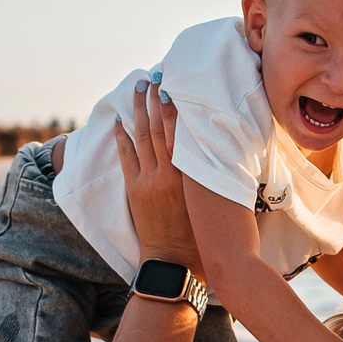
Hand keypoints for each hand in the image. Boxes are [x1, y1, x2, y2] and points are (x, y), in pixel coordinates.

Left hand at [118, 81, 201, 265]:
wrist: (174, 263)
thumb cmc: (202, 236)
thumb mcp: (213, 202)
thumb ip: (214, 176)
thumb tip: (223, 153)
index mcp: (191, 175)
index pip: (181, 133)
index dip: (175, 107)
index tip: (173, 86)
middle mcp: (168, 173)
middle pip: (159, 128)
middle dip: (155, 100)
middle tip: (154, 77)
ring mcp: (148, 180)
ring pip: (141, 137)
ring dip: (139, 110)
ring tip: (138, 88)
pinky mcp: (134, 189)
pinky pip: (126, 156)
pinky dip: (122, 136)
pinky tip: (120, 120)